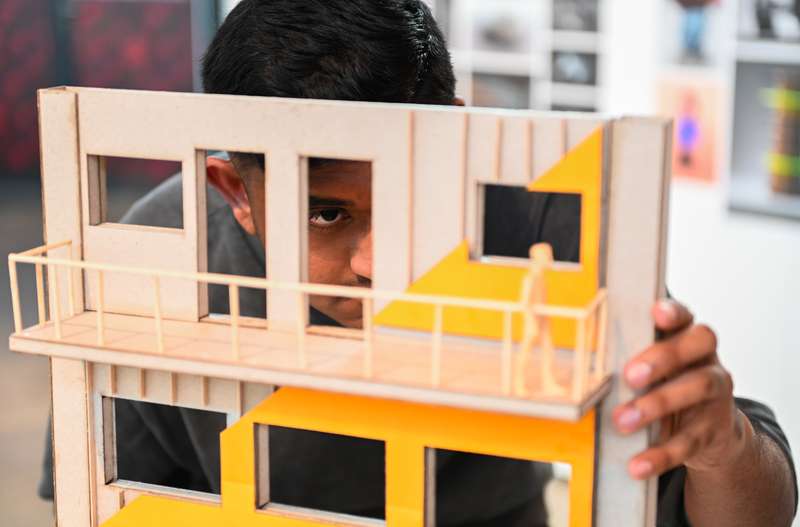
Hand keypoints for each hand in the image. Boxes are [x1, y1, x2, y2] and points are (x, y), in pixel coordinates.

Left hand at [612, 299, 747, 479]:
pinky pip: (691, 441)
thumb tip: (576, 356)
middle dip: (662, 358)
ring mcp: (716, 394)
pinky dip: (661, 454)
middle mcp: (707, 360)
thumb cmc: (667, 387)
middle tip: (629, 375)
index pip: (686, 316)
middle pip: (698, 345)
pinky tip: (638, 464)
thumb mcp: (652, 369)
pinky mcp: (714, 429)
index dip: (674, 312)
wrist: (710, 433)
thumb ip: (627, 357)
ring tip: (623, 421)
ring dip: (657, 404)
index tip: (656, 313)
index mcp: (686, 339)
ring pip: (698, 389)